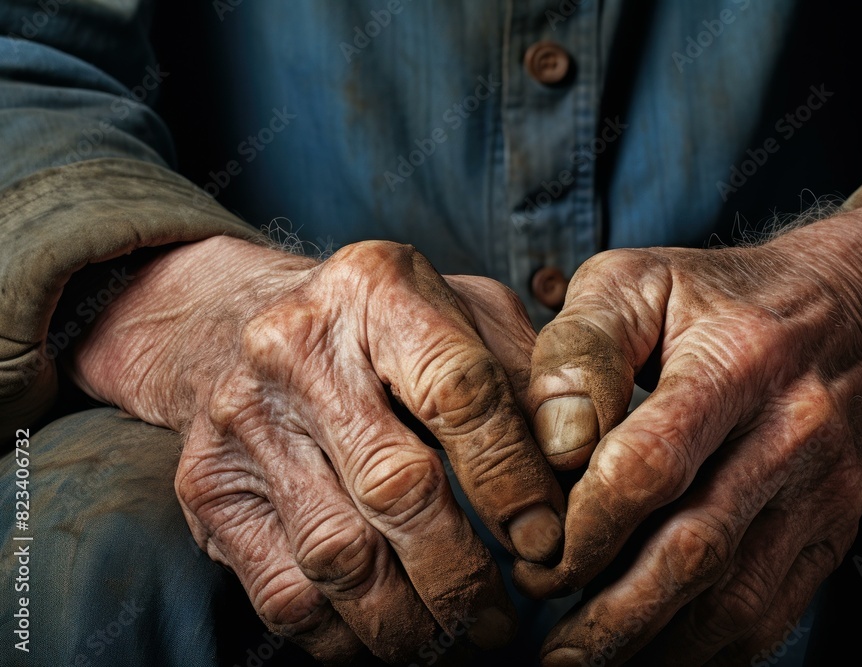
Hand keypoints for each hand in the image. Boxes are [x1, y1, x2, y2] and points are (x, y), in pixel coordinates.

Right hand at [68, 237, 564, 663]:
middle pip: (398, 487)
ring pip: (339, 555)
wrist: (232, 325)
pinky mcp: (209, 488)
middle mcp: (300, 347)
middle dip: (464, 574)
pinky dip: (344, 638)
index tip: (545, 543)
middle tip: (504, 616)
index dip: (512, 482)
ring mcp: (244, 420)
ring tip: (454, 636)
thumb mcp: (462, 314)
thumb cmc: (381, 330)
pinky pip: (283, 592)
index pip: (462, 394)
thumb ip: (526, 377)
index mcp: (380, 289)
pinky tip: (386, 634)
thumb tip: (579, 466)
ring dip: (410, 620)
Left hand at [516, 186, 861, 664]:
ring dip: (653, 643)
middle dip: (612, 612)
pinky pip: (772, 611)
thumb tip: (554, 443)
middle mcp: (790, 430)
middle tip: (550, 649)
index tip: (534, 559)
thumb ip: (580, 349)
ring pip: (736, 597)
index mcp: (734, 359)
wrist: (846, 314)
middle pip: (696, 548)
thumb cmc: (712, 298)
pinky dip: (708, 648)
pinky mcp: (833, 528)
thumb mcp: (634, 282)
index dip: (587, 526)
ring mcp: (821, 488)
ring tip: (583, 659)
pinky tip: (652, 653)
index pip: (652, 464)